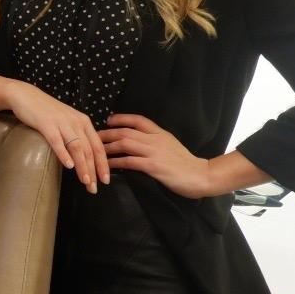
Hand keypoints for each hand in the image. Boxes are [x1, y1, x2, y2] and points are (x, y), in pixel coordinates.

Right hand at [5, 81, 108, 192]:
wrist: (26, 96)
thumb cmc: (46, 111)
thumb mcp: (67, 121)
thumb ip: (76, 136)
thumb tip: (83, 157)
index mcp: (84, 122)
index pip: (98, 146)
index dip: (103, 164)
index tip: (105, 180)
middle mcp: (76, 122)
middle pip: (89, 149)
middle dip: (94, 170)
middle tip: (94, 187)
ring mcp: (62, 123)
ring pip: (77, 147)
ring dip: (83, 166)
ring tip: (86, 181)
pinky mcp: (47, 124)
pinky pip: (57, 141)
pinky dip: (64, 154)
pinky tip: (68, 165)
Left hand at [100, 113, 214, 198]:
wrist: (201, 175)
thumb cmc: (185, 163)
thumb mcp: (170, 145)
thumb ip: (155, 140)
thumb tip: (137, 139)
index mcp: (160, 133)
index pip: (139, 120)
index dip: (122, 118)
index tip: (108, 120)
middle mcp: (156, 139)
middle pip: (126, 131)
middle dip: (107, 133)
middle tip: (93, 137)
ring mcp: (154, 152)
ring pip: (125, 143)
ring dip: (107, 147)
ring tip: (95, 150)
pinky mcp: (153, 166)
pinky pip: (129, 161)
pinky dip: (115, 162)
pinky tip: (106, 165)